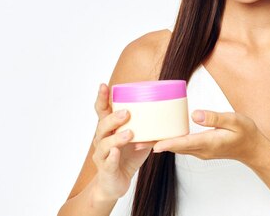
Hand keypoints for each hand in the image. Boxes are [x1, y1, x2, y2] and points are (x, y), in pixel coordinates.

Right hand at [91, 83, 154, 201]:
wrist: (114, 183)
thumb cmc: (127, 157)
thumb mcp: (139, 139)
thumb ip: (149, 128)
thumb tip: (168, 114)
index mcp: (108, 128)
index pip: (102, 110)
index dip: (102, 98)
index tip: (104, 85)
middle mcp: (101, 139)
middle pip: (102, 125)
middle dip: (113, 118)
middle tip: (127, 113)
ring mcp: (102, 154)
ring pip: (105, 143)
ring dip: (116, 137)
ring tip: (129, 133)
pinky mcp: (106, 169)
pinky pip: (108, 162)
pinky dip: (112, 157)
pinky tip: (116, 152)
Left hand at [152, 110, 269, 166]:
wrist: (253, 149)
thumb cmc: (246, 133)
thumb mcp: (234, 120)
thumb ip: (215, 117)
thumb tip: (195, 114)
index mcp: (209, 143)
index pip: (184, 143)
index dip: (168, 144)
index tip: (153, 145)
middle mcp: (202, 150)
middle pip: (175, 148)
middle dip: (156, 144)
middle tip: (136, 141)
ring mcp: (201, 151)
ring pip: (176, 148)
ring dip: (160, 143)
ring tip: (142, 138)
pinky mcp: (201, 149)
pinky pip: (182, 147)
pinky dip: (170, 142)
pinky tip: (161, 136)